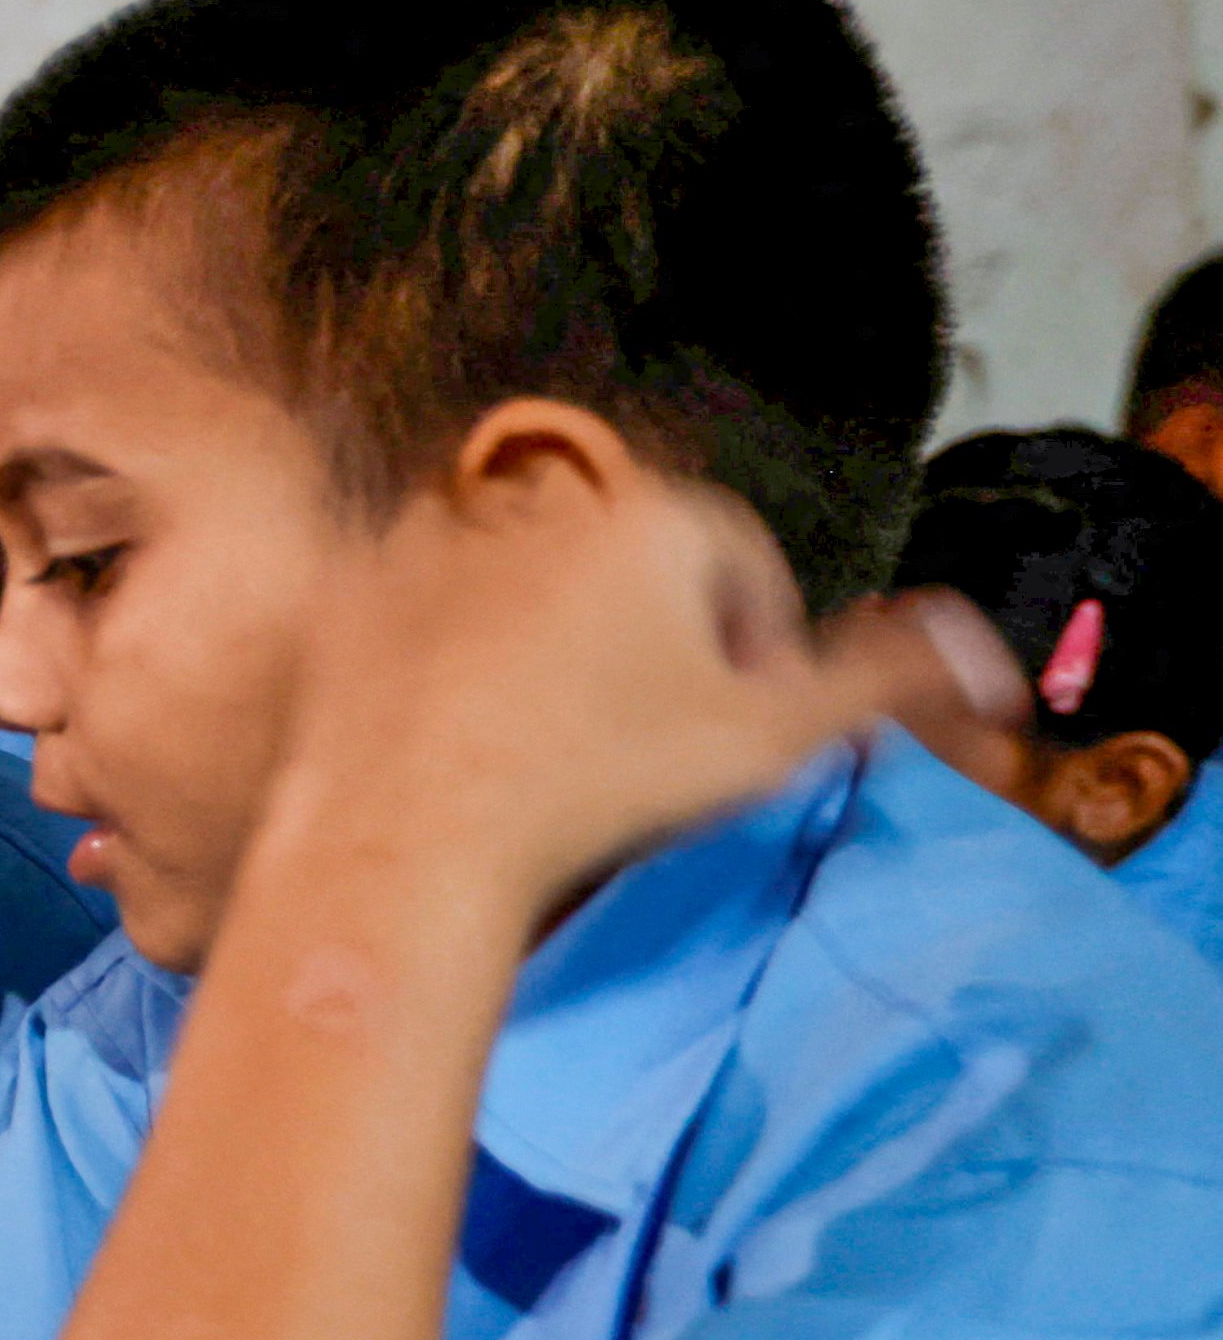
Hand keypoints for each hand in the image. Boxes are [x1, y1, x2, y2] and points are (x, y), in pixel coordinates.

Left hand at [269, 412, 1025, 930]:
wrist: (411, 838)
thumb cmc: (603, 787)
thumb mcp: (771, 741)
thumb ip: (883, 682)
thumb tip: (986, 654)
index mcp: (656, 515)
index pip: (737, 567)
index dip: (746, 651)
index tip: (723, 730)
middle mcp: (544, 501)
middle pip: (630, 571)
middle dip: (650, 643)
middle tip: (636, 747)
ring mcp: (434, 540)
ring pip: (529, 590)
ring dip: (550, 647)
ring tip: (547, 748)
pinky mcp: (352, 594)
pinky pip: (425, 619)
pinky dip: (448, 663)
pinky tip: (458, 739)